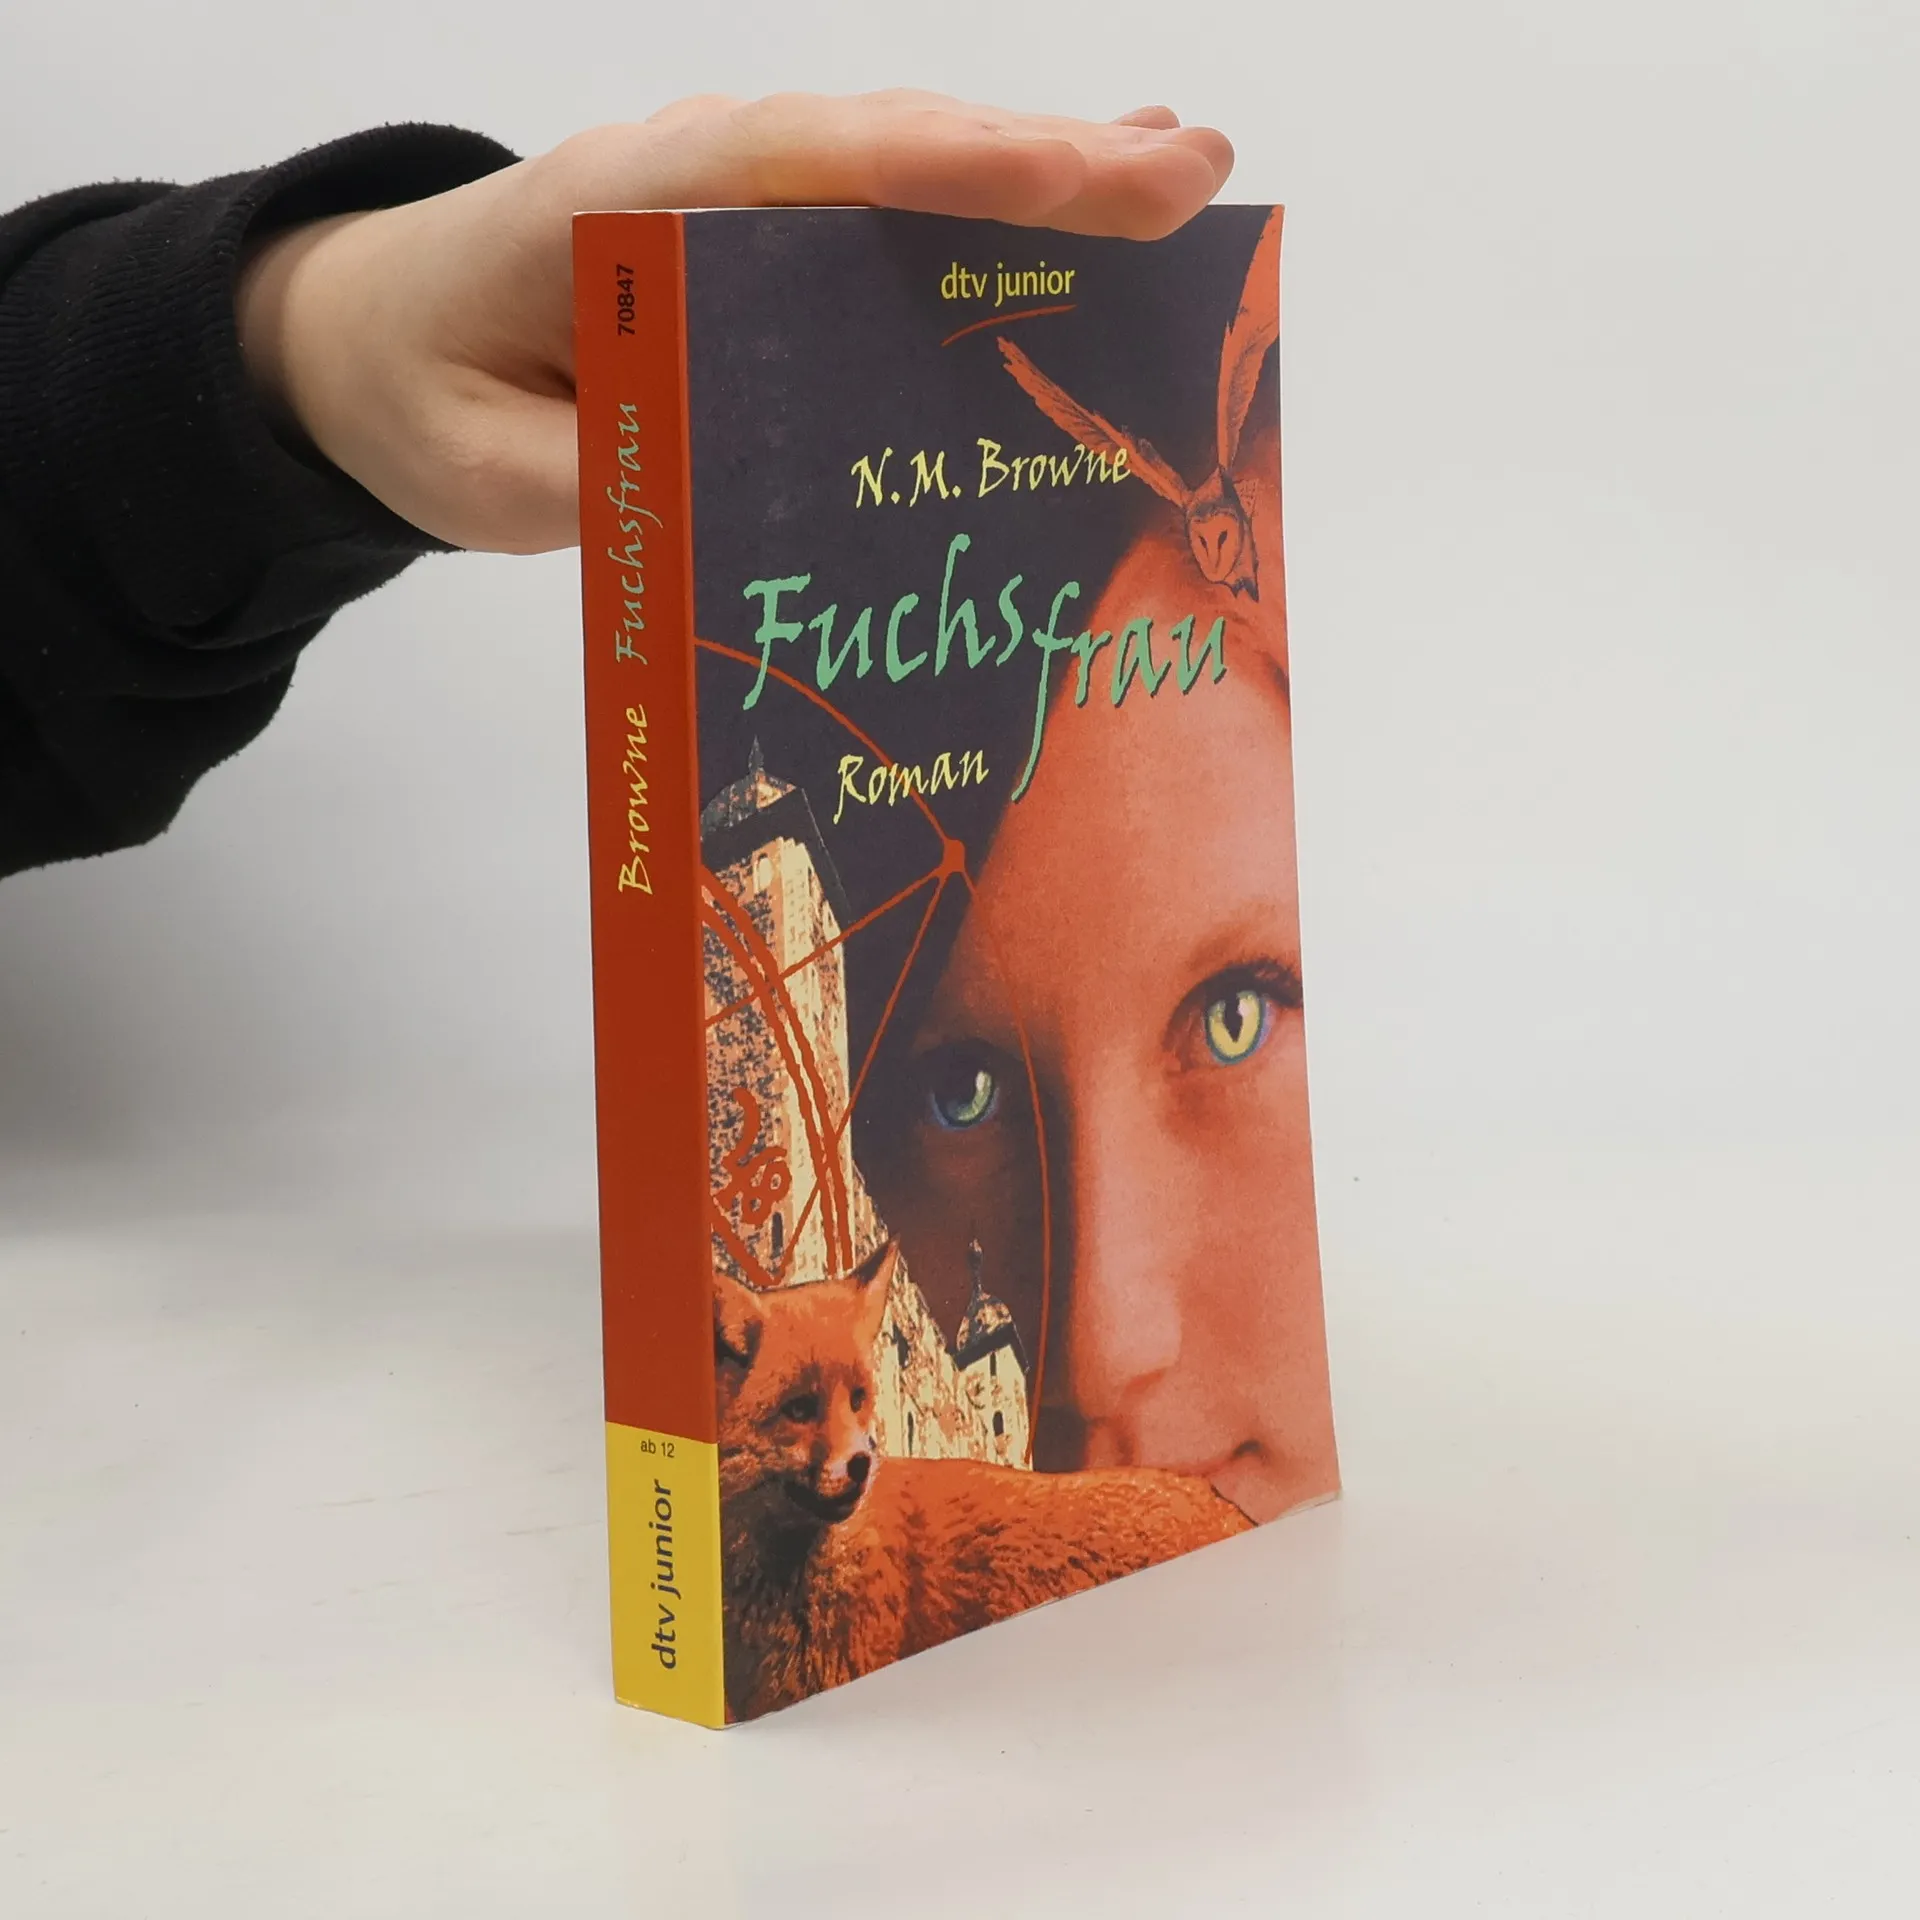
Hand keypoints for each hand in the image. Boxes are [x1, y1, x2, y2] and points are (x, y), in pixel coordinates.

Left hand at [236, 93, 1234, 553]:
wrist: (366, 343)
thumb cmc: (420, 394)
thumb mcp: (488, 471)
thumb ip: (612, 487)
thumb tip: (746, 508)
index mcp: (625, 206)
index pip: (807, 167)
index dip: (953, 168)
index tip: (1084, 176)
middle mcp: (696, 178)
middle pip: (887, 150)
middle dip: (1044, 162)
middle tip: (1190, 175)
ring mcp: (731, 202)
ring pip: (899, 168)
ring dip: (1036, 173)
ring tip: (1173, 176)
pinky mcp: (752, 245)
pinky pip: (876, 211)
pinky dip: (976, 207)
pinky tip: (1064, 207)